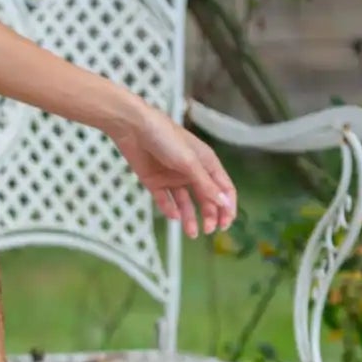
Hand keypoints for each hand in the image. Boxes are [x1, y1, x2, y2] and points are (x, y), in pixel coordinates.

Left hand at [107, 98, 236, 237]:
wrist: (133, 128)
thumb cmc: (166, 139)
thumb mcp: (189, 162)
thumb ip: (206, 184)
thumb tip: (225, 203)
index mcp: (206, 163)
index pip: (223, 188)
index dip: (227, 206)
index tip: (226, 224)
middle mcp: (192, 172)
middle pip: (206, 198)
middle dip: (210, 215)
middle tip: (208, 230)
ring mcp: (173, 178)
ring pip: (186, 202)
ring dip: (190, 217)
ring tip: (192, 233)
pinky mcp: (155, 181)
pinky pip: (165, 200)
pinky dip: (170, 209)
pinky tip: (174, 217)